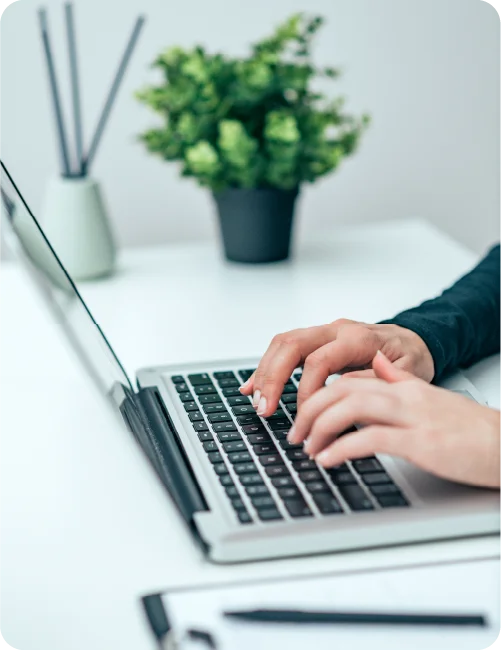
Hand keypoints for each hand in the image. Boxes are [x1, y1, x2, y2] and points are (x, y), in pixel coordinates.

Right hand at [240, 319, 434, 416]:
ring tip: (257, 400)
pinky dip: (267, 367)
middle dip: (273, 377)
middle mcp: (337, 330)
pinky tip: (254, 385)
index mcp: (358, 338)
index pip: (319, 360)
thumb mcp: (408, 374)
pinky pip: (285, 349)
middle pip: (292, 344)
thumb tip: (342, 390)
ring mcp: (325, 333)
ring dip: (265, 372)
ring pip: (283, 344)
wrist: (417, 340)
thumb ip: (376, 380)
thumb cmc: (412, 358)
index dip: (306, 390)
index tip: (305, 417)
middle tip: (264, 407)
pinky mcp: (317, 341)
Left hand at [290, 351, 500, 488]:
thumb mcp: (430, 397)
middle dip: (310, 410)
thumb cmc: (468, 428)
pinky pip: (371, 438)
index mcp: (402, 385)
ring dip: (320, 427)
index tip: (303, 416)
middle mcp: (403, 395)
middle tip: (295, 434)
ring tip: (306, 447)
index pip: (348, 380)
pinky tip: (328, 460)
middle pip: (341, 389)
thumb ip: (402, 380)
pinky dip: (342, 447)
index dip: (319, 395)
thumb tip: (380, 365)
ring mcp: (412, 416)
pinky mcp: (420, 442)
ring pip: (351, 407)